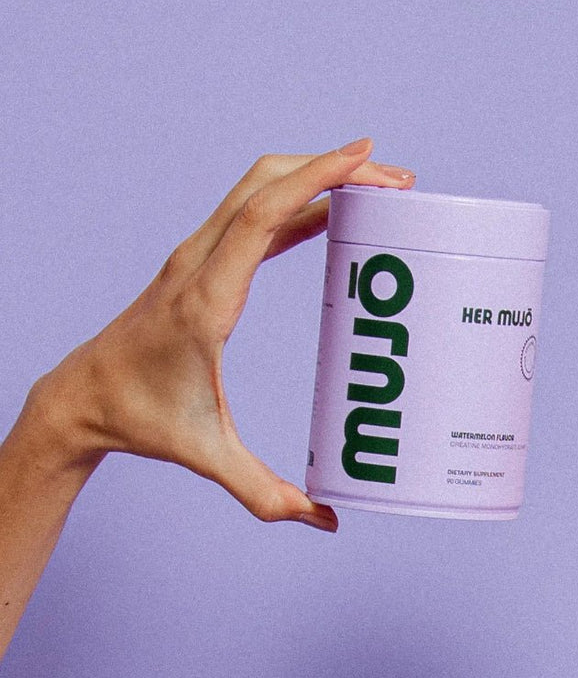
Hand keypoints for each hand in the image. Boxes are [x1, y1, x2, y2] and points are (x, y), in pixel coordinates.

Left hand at [32, 139, 412, 531]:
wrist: (81, 397)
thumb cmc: (143, 419)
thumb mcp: (207, 456)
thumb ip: (266, 493)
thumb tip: (328, 520)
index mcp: (207, 298)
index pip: (263, 215)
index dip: (318, 178)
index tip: (366, 158)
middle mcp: (200, 262)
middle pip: (268, 183)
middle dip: (335, 169)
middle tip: (396, 179)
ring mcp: (198, 255)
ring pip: (261, 188)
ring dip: (318, 176)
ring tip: (378, 188)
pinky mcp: (203, 261)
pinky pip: (256, 215)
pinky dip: (300, 202)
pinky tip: (335, 214)